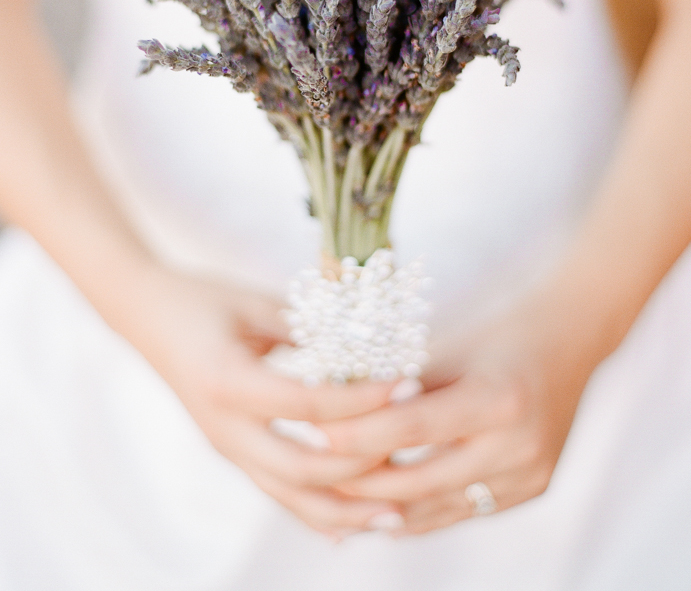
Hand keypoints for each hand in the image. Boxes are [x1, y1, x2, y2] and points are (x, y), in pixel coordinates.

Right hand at [120, 266, 402, 537]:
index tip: (404, 386)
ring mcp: (225, 446)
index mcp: (228, 382)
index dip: (359, 400)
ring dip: (343, 510)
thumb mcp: (253, 302)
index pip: (306, 403)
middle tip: (412, 451)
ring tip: (394, 515)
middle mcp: (224, 427)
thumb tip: (365, 345)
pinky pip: (275, 492)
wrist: (145, 318)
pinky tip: (349, 524)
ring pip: (288, 497)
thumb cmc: (201, 300)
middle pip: (301, 468)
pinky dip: (314, 511)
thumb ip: (304, 327)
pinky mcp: (231, 452)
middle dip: (361, 467)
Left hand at [320, 287, 603, 534]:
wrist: (575, 334)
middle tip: (314, 469)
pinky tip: (381, 506)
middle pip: (419, 480)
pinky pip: (462, 510)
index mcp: (499, 400)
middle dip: (360, 479)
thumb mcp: (453, 344)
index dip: (357, 434)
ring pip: (437, 508)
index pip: (410, 428)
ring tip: (335, 494)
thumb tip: (336, 402)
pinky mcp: (532, 490)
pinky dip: (420, 509)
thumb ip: (402, 380)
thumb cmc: (504, 327)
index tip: (314, 435)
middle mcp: (520, 447)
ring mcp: (530, 476)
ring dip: (384, 505)